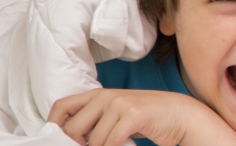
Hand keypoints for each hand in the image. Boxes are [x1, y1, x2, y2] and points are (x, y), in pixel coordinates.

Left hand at [47, 88, 222, 145]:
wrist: (181, 114)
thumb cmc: (148, 118)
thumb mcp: (117, 114)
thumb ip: (95, 120)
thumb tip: (70, 138)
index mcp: (98, 94)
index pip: (62, 107)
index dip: (54, 127)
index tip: (58, 141)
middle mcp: (106, 96)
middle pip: (73, 129)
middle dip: (78, 145)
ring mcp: (120, 104)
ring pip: (94, 141)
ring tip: (116, 145)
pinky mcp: (133, 114)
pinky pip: (111, 142)